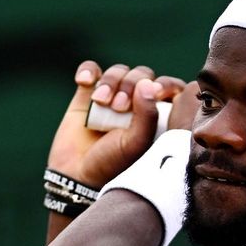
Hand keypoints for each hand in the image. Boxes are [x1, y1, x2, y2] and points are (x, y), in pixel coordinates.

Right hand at [48, 62, 197, 187]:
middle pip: (141, 75)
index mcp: (157, 116)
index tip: (158, 92)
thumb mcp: (136, 143)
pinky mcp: (88, 94)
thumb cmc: (113, 164)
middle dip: (130, 85)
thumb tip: (149, 83)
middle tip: (119, 107)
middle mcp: (137, 104)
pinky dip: (88, 70)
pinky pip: (92, 70)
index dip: (165, 84)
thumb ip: (147, 115)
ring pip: (118, 72)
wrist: (77, 174)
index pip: (169, 88)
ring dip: (110, 81)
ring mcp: (112, 97)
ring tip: (100, 101)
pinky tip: (84, 81)